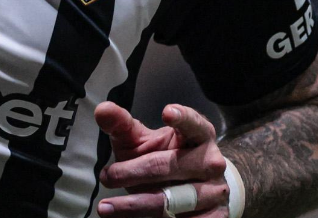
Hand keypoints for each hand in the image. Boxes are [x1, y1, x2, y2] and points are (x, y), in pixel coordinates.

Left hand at [94, 102, 231, 216]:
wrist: (197, 187)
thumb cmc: (165, 157)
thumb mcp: (143, 140)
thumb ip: (123, 125)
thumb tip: (103, 110)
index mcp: (200, 134)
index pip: (194, 124)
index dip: (182, 118)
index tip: (166, 112)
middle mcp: (211, 161)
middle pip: (169, 166)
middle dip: (133, 172)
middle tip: (106, 176)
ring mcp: (215, 191)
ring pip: (173, 200)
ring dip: (136, 204)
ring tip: (106, 207)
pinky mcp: (215, 216)